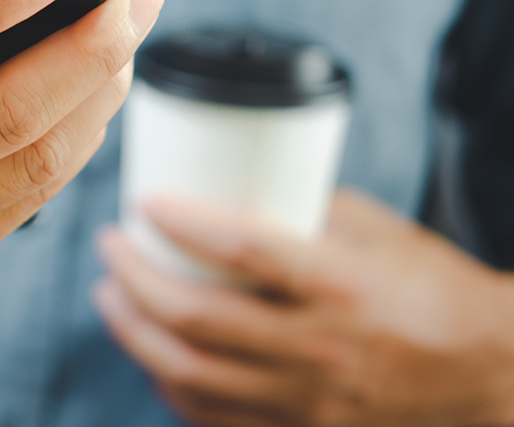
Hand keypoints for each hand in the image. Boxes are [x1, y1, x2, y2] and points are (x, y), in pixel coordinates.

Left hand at [94, 189, 513, 426]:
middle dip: (135, 279)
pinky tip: (150, 352)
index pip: (244, 250)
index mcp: (344, 286)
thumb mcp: (377, 232)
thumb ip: (303, 209)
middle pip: (198, 319)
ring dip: (134, 333)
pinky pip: (210, 417)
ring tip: (111, 297)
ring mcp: (307, 402)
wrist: (489, 373)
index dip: (183, 223)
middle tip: (110, 248)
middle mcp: (321, 349)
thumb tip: (225, 182)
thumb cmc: (430, 288)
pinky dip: (170, 383)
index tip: (144, 202)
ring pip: (191, 374)